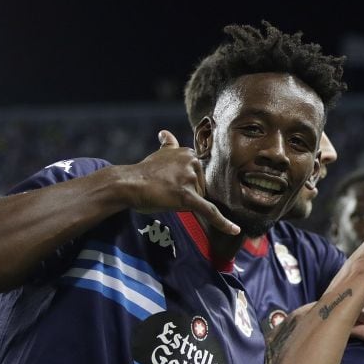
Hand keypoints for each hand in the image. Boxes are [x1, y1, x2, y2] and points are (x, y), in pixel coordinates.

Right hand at [124, 130, 239, 234]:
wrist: (128, 184)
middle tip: (166, 190)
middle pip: (201, 187)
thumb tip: (165, 133)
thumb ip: (168, 145)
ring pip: (199, 199)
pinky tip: (235, 230)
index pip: (199, 176)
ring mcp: (190, 179)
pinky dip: (222, 223)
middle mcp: (192, 162)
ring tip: (166, 195)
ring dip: (185, 202)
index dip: (186, 184)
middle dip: (187, 193)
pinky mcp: (187, 196)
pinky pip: (209, 211)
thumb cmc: (143, 173)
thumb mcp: (159, 154)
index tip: (173, 184)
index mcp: (190, 153)